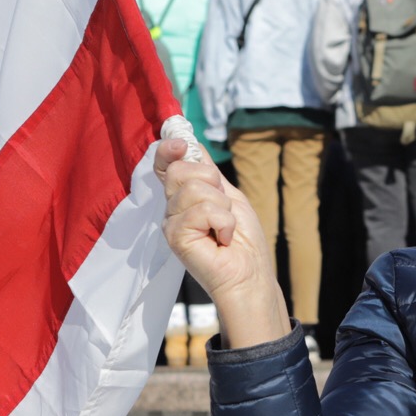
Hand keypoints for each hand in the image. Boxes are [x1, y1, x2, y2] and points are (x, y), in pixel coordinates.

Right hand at [154, 135, 289, 348]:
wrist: (249, 273)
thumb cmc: (243, 240)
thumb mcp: (229, 195)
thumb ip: (208, 171)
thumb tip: (190, 141)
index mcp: (183, 195)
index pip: (165, 164)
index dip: (169, 150)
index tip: (180, 145)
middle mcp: (172, 207)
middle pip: (181, 169)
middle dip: (212, 183)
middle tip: (223, 209)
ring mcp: (171, 222)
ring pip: (194, 189)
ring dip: (222, 207)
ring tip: (224, 228)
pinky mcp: (175, 236)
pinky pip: (201, 211)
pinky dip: (222, 223)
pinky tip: (221, 239)